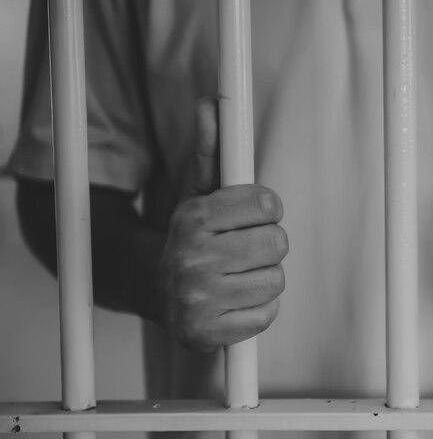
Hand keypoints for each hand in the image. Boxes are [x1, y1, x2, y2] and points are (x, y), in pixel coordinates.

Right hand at [157, 99, 287, 351]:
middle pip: (278, 244)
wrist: (150, 287)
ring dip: (264, 277)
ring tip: (238, 273)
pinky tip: (236, 298)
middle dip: (267, 243)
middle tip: (244, 247)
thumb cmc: (188, 236)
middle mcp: (192, 260)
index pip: (269, 205)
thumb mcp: (197, 191)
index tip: (254, 214)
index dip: (267, 209)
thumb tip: (213, 104)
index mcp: (192, 219)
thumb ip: (212, 150)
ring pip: (276, 280)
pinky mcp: (209, 333)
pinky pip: (267, 314)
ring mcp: (199, 301)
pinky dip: (259, 308)